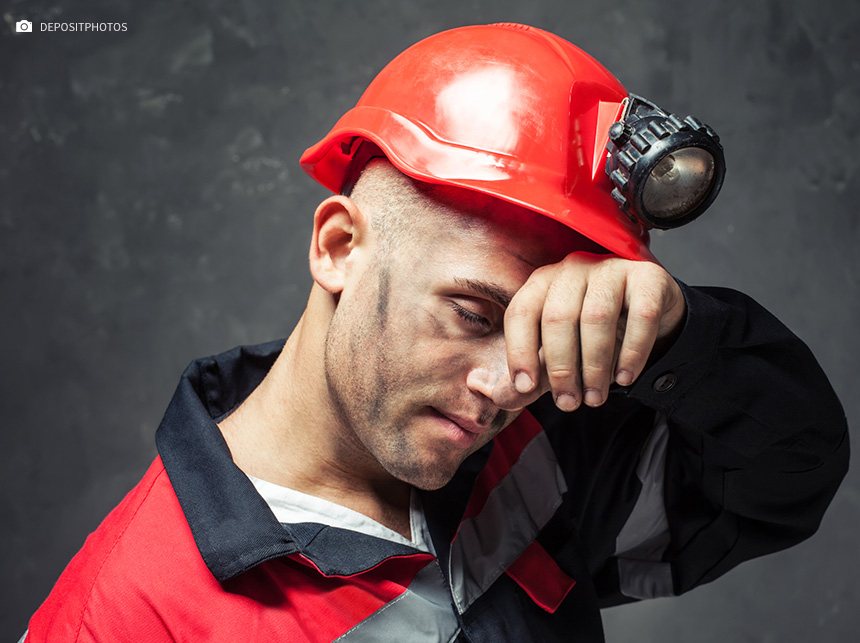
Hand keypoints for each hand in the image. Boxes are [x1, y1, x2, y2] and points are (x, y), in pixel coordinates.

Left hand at [492, 252, 685, 410]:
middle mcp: (572, 269)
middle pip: (557, 317)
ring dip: (595, 365)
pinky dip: (632, 351)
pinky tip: (625, 377)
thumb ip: (524, 377)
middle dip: (560, 368)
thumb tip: (487, 392)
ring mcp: (610, 268)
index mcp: (542, 282)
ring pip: (596, 317)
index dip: (520, 351)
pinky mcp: (648, 276)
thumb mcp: (553, 357)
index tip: (526, 388)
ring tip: (595, 397)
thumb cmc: (590, 335)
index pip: (521, 312)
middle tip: (569, 403)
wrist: (646, 315)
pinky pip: (639, 315)